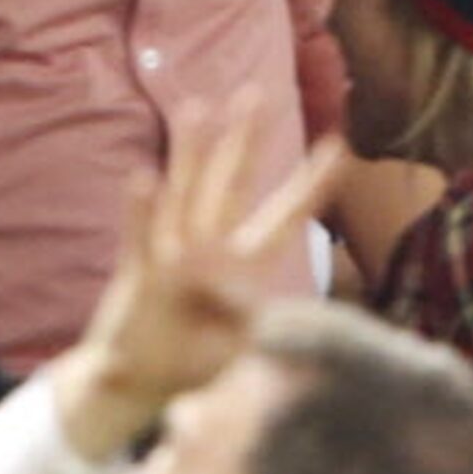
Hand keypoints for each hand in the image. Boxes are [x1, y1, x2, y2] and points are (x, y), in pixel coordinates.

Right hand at [52, 91, 346, 459]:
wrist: (134, 383)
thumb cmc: (193, 363)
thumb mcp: (239, 347)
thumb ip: (256, 325)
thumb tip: (268, 313)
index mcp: (243, 267)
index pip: (285, 218)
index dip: (311, 185)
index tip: (338, 145)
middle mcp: (208, 250)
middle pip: (232, 184)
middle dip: (244, 141)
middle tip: (256, 91)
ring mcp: (172, 256)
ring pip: (185, 193)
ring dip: (190, 153)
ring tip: (194, 107)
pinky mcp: (139, 274)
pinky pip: (141, 235)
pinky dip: (141, 207)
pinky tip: (142, 175)